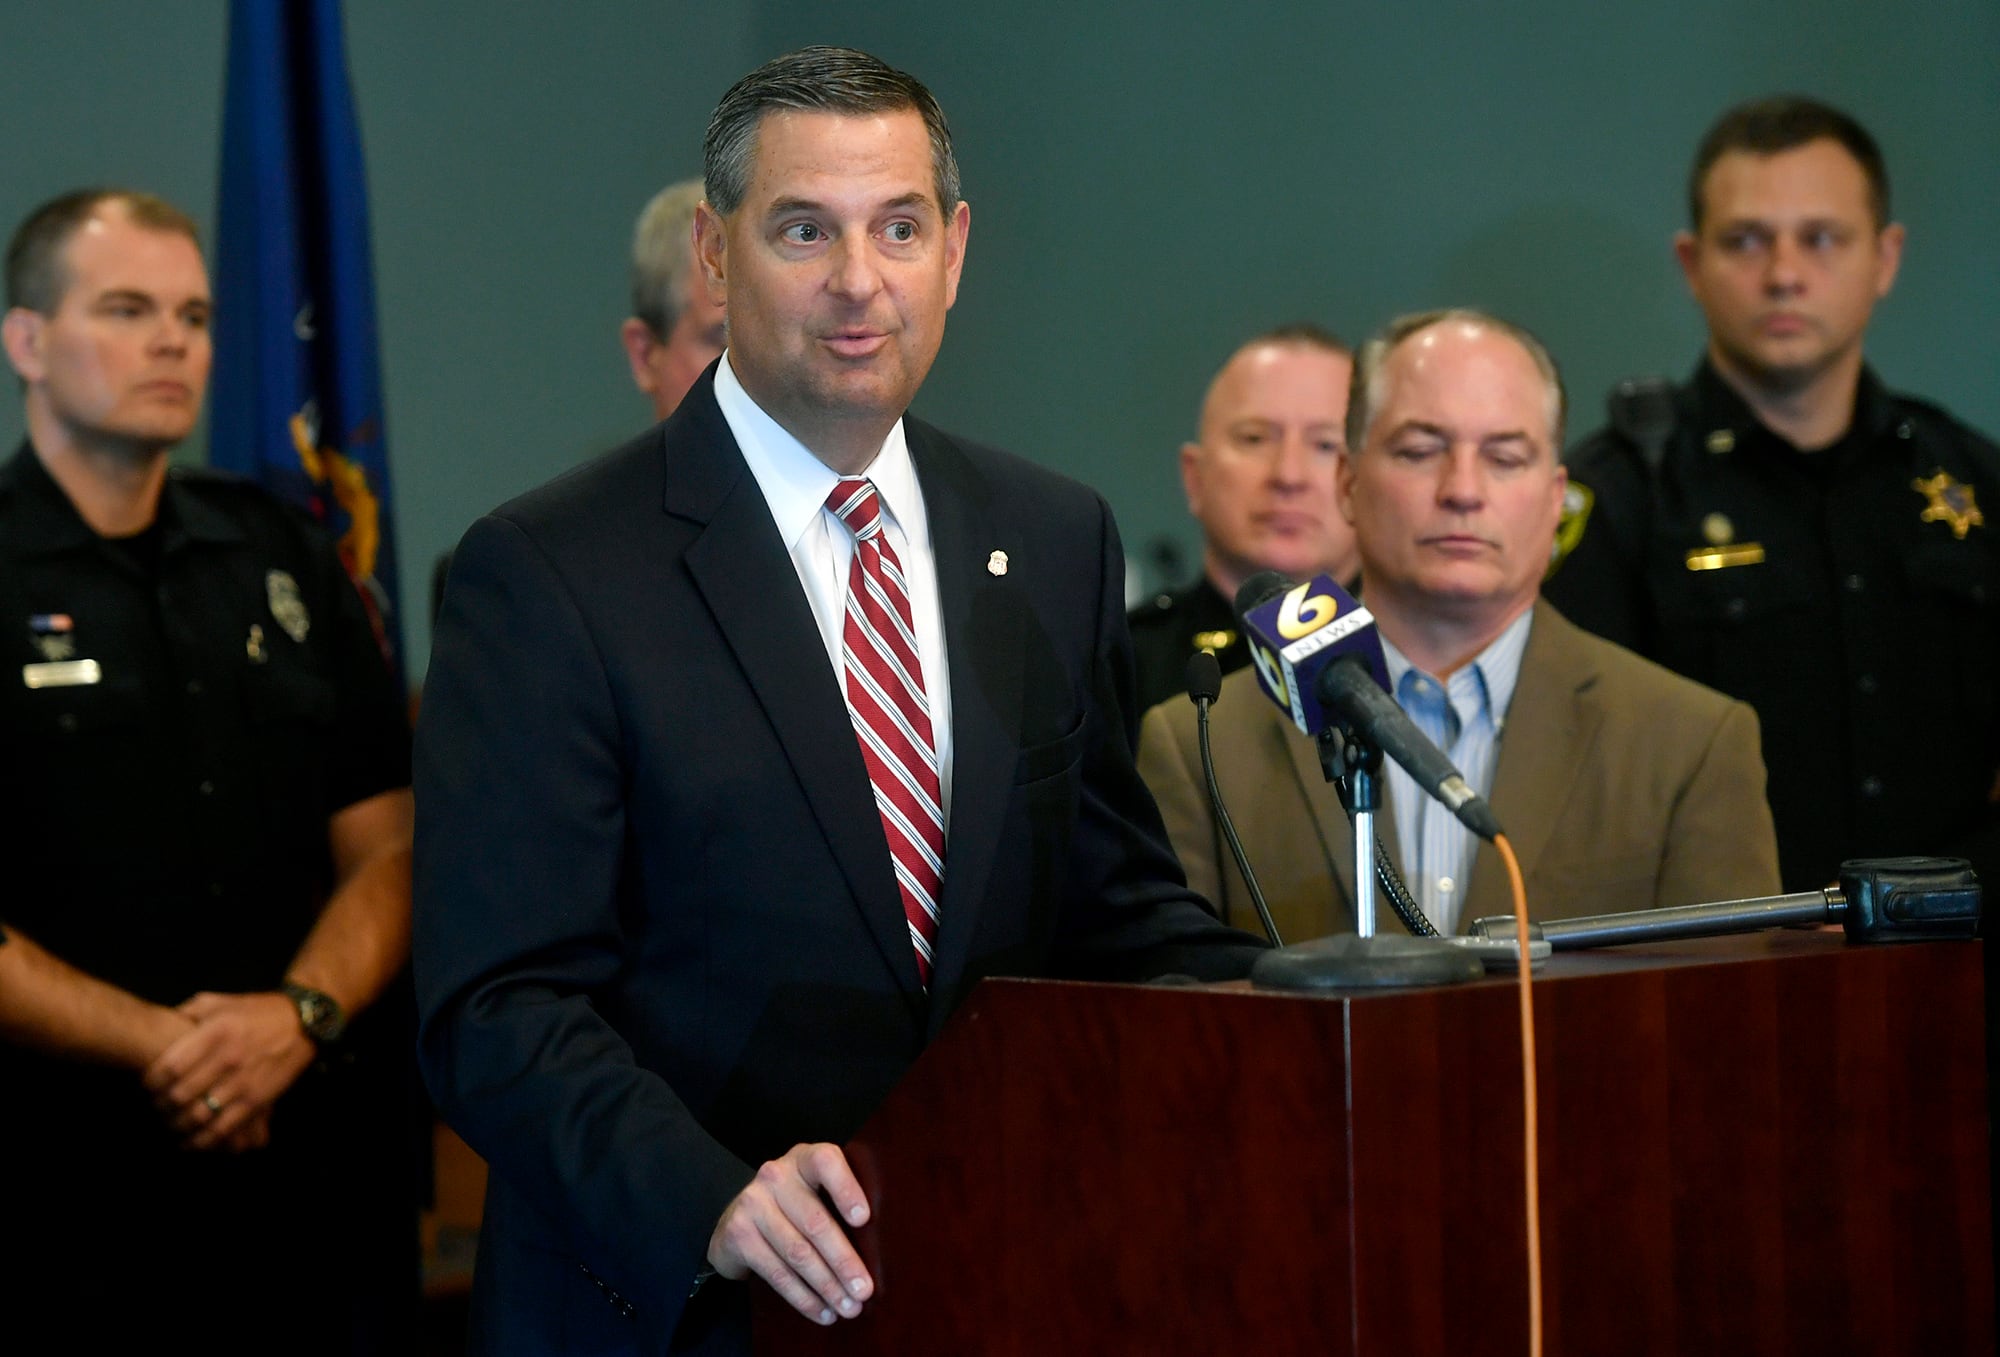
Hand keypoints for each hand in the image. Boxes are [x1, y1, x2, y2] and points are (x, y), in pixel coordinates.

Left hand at [141, 991, 314, 1149]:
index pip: (170, 1066)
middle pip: (181, 1094)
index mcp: (216, 1032)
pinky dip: (204, 1140)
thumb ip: (188, 1011)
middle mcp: (229, 1058)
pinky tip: (192, 1142)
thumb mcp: (221, 1002)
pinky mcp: (258, 1100)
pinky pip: (225, 1128)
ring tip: (170, 1124)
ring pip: (199, 1115)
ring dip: (178, 1125)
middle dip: (161, 1106)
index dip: (151, 1081)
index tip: (146, 1085)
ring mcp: (245, 1082)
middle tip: (156, 1106)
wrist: (302, 1023)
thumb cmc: (256, 1011)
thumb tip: (160, 1025)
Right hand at [707, 1143, 873, 1324]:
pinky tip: (822, 1311)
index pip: (825, 1162)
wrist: (738, 1221)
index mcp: (803, 1159)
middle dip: (844, 1261)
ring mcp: (753, 1204)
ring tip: (848, 1308)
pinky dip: (803, 1297)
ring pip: (798, 1253)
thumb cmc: (795, 1207)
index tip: (865, 1219)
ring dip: (827, 1286)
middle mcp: (776, 1175)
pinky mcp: (739, 1235)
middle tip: (864, 1290)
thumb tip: (884, 1246)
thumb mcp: (815, 1191)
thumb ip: (840, 1204)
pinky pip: (777, 1273)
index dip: (846, 1189)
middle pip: (815, 1222)